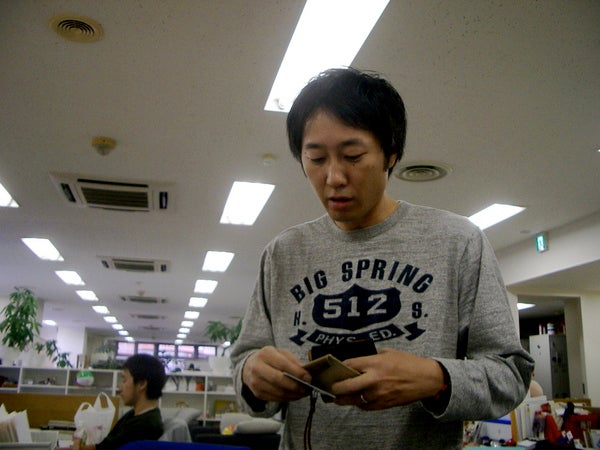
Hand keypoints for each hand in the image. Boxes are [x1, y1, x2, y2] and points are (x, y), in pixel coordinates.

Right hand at [242, 346, 311, 401]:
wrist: (250, 366)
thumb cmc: (269, 359)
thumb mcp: (280, 353)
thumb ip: (293, 361)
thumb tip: (305, 373)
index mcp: (265, 354)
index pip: (283, 364)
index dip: (297, 372)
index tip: (308, 377)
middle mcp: (257, 368)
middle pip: (279, 380)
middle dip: (296, 385)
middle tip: (307, 387)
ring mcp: (256, 382)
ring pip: (278, 392)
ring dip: (294, 394)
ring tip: (303, 392)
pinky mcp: (258, 394)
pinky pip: (276, 399)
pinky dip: (288, 398)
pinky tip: (295, 395)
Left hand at [330, 348, 444, 409]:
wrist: (426, 379)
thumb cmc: (408, 363)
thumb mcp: (388, 353)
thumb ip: (372, 357)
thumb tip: (358, 362)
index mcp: (375, 363)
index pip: (350, 365)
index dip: (339, 367)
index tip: (334, 369)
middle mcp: (374, 379)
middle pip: (347, 385)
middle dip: (336, 388)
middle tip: (331, 387)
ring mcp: (379, 393)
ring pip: (355, 399)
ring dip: (345, 399)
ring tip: (337, 398)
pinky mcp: (385, 404)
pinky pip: (366, 406)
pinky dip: (360, 404)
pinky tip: (357, 400)